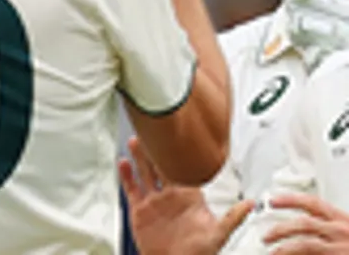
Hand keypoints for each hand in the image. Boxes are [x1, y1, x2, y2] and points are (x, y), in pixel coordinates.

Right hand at [120, 137, 251, 254]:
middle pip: (161, 166)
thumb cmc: (198, 254)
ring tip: (135, 141)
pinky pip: (131, 189)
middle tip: (153, 132)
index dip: (180, 154)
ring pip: (145, 173)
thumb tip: (251, 203)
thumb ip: (232, 218)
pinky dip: (126, 175)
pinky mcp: (139, 210)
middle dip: (157, 150)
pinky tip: (123, 162)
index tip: (177, 138)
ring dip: (139, 157)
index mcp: (189, 197)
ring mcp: (154, 201)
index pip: (184, 169)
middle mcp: (170, 195)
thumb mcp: (218, 235)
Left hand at [263, 194, 348, 253]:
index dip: (290, 199)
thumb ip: (328, 224)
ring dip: (285, 249)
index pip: (312, 202)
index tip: (272, 200)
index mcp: (342, 219)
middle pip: (304, 224)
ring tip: (273, 253)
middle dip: (281, 229)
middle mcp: (340, 230)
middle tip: (265, 236)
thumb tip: (305, 222)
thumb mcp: (347, 229)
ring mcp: (340, 247)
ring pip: (305, 244)